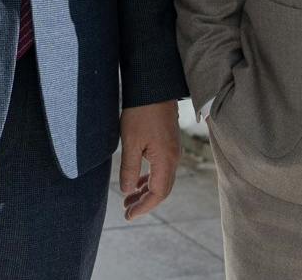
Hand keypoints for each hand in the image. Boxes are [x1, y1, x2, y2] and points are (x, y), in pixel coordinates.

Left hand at [118, 100, 181, 219]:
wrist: (153, 86)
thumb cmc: (140, 112)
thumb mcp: (130, 142)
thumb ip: (130, 168)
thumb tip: (127, 191)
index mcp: (166, 160)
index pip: (158, 193)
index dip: (143, 207)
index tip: (128, 215)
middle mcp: (173, 158)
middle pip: (162, 190)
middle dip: (145, 202)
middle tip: (127, 210)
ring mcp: (173, 151)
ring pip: (162, 179)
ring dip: (146, 190)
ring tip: (129, 198)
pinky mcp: (168, 143)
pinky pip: (162, 168)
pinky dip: (150, 178)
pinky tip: (138, 180)